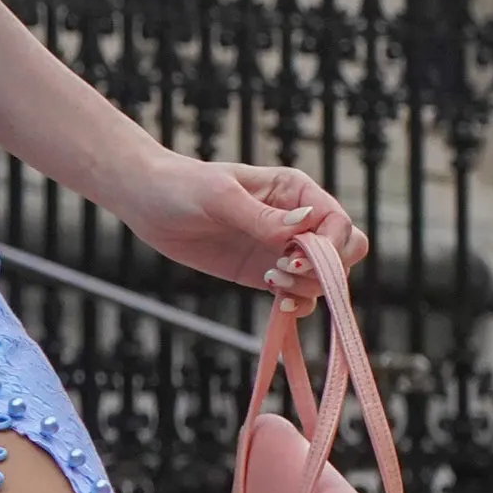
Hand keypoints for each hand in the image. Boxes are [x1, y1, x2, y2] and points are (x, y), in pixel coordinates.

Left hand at [122, 152, 366, 305]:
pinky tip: (277, 305)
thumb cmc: (183, 187)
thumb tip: (303, 227)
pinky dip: (297, 305)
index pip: (339, 222)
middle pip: (345, 251)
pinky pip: (299, 295)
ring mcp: (282, 249)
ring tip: (270, 280)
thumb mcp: (220, 197)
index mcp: (296, 191)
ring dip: (309, 288)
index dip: (330, 247)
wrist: (147, 203)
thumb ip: (262, 216)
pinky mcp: (265, 273)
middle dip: (325, 269)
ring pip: (325, 278)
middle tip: (284, 271)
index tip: (295, 258)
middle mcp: (297, 220)